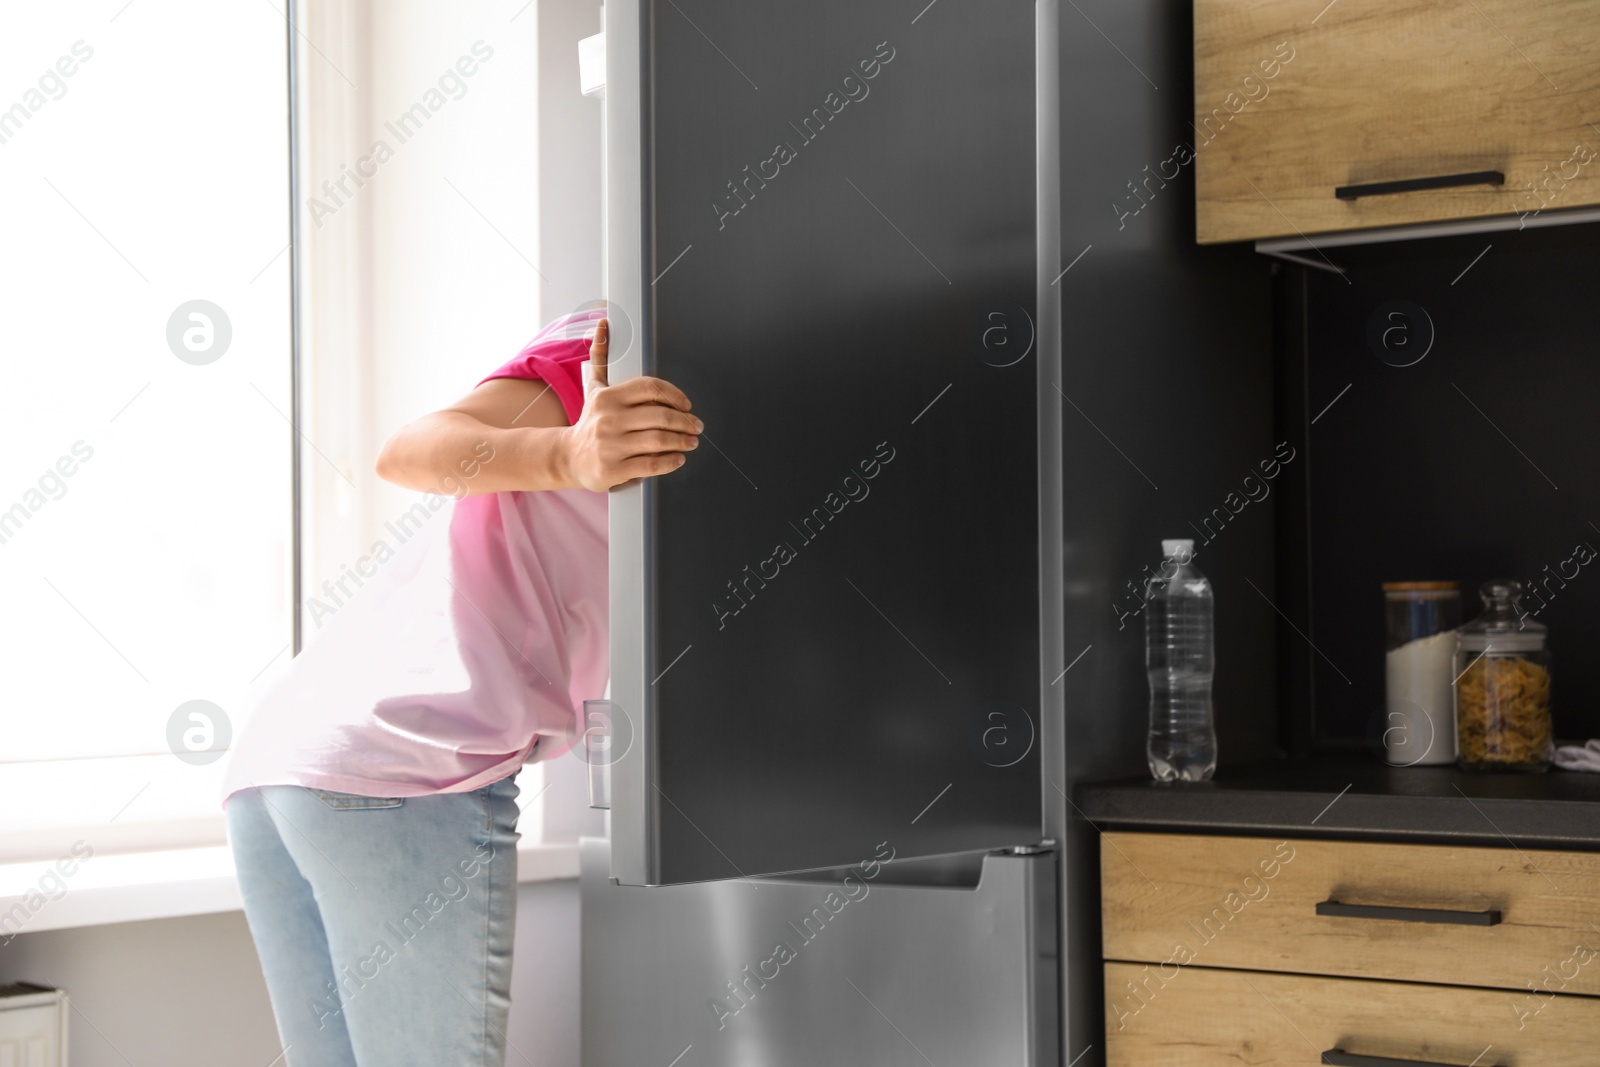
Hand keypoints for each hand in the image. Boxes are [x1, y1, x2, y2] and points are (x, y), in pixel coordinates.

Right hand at [562, 317, 701, 491]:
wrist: (568, 457)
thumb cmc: (589, 422)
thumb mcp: (593, 388)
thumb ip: (600, 357)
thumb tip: (604, 324)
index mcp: (608, 397)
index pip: (651, 388)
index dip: (675, 395)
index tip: (687, 405)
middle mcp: (608, 420)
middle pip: (660, 416)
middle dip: (685, 422)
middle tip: (696, 426)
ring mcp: (611, 445)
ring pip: (659, 440)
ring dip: (682, 441)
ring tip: (692, 441)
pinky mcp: (613, 469)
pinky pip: (651, 465)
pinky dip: (671, 462)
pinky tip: (679, 458)